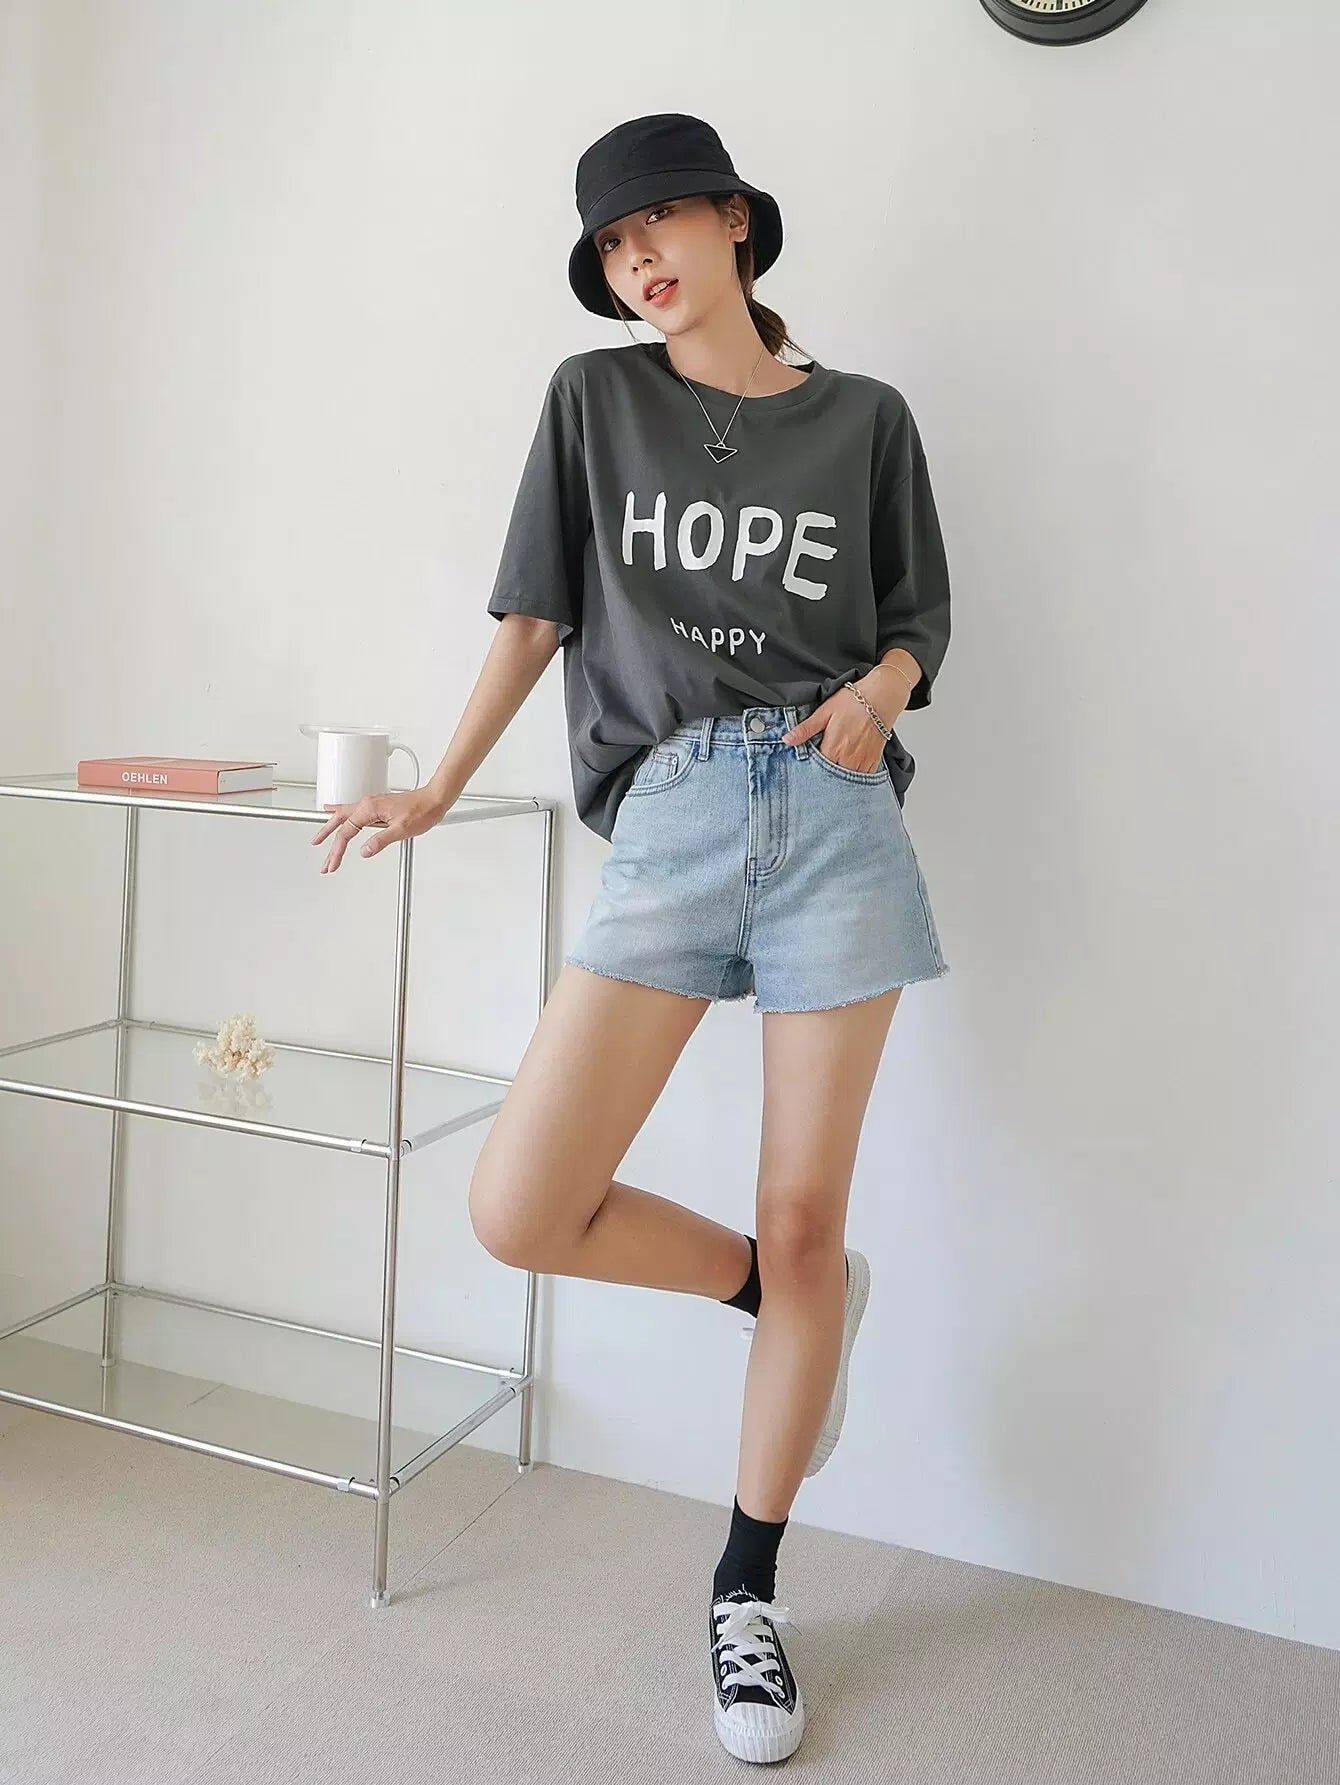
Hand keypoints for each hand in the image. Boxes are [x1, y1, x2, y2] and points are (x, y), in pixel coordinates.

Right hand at [310, 787, 446, 872]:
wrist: (434, 799)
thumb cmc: (422, 811)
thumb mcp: (401, 830)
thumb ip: (380, 840)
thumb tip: (364, 851)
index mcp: (369, 809)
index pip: (346, 833)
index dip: (337, 851)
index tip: (332, 864)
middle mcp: (367, 804)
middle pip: (340, 824)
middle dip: (327, 842)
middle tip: (323, 860)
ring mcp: (371, 804)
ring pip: (343, 816)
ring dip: (330, 828)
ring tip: (319, 838)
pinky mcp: (376, 805)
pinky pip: (352, 810)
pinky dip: (340, 815)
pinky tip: (333, 812)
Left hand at [780, 667, 909, 772]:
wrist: (881, 696)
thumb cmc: (853, 702)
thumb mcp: (824, 712)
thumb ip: (805, 729)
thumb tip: (786, 740)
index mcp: (832, 749)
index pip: (816, 771)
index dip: (810, 771)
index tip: (806, 772)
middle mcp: (848, 759)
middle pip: (831, 778)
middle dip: (824, 777)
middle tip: (820, 772)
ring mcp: (862, 762)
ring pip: (847, 781)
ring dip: (839, 779)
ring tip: (833, 772)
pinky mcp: (873, 761)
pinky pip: (862, 778)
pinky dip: (854, 778)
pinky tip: (848, 770)